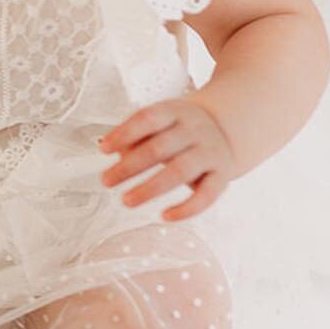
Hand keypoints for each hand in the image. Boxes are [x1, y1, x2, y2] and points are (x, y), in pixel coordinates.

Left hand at [97, 95, 237, 221]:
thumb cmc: (179, 128)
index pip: (147, 118)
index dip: (124, 133)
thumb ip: (137, 135)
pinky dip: (186, 208)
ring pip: (180, 171)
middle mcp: (194, 131)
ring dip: (150, 188)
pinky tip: (165, 216)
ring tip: (126, 200)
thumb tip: (115, 152)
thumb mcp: (160, 121)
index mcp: (174, 112)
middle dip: (129, 166)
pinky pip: (206, 195)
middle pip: (159, 148)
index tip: (103, 149)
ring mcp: (210, 152)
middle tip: (106, 180)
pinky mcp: (222, 175)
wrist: (226, 128)